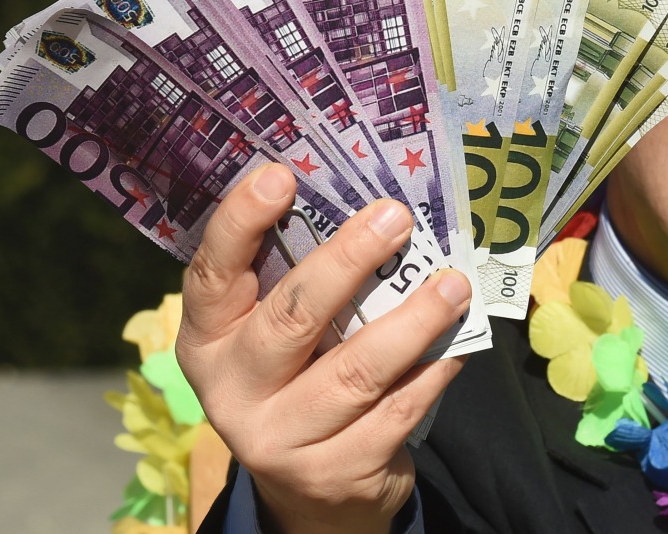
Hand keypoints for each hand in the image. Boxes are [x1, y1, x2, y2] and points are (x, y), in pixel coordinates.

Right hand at [176, 164, 470, 533]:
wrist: (311, 492)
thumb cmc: (301, 378)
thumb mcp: (281, 335)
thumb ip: (303, 283)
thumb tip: (372, 210)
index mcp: (209, 341)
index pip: (212, 273)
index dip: (241, 222)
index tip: (281, 175)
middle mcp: (233, 391)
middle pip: (291, 318)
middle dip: (347, 261)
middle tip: (396, 218)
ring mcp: (281, 439)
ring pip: (357, 370)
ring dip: (414, 321)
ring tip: (454, 285)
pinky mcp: (336, 473)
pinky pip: (396, 410)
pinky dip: (433, 370)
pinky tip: (458, 342)